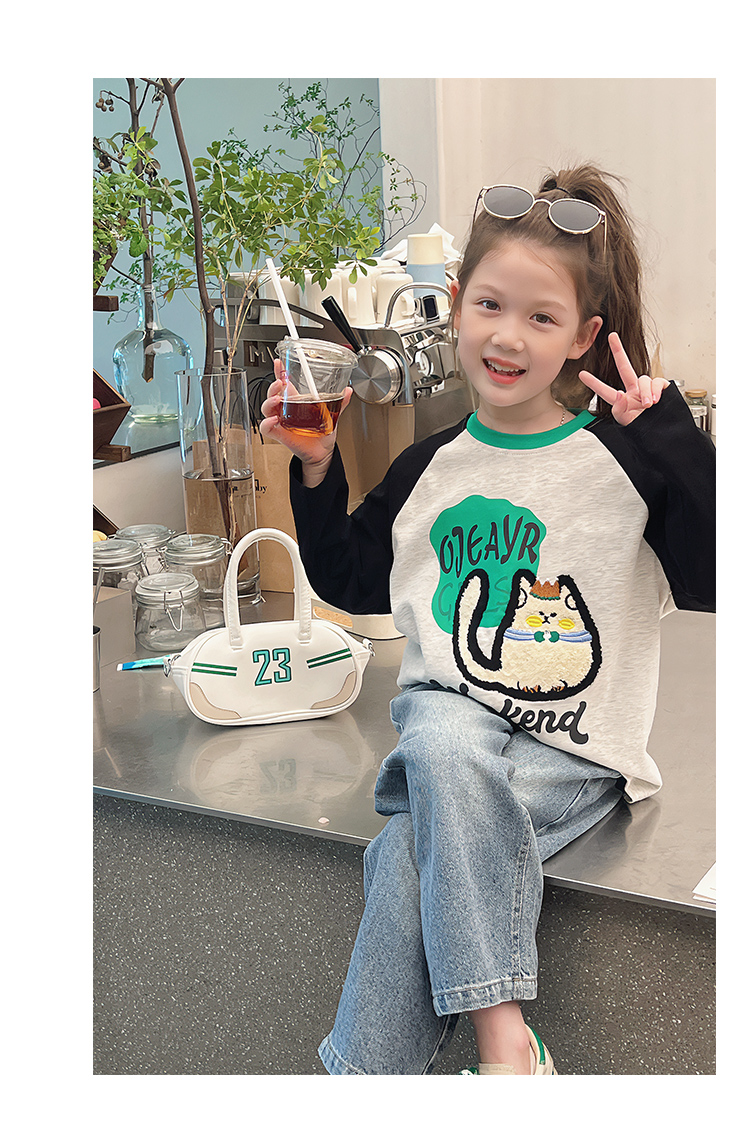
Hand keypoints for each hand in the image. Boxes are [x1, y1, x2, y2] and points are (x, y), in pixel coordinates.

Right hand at [260, 360, 352, 483]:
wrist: (322, 452)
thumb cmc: (323, 433)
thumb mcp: (332, 414)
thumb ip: (340, 403)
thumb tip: (348, 391)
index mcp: (296, 401)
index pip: (284, 383)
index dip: (280, 372)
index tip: (279, 362)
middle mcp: (286, 410)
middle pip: (272, 393)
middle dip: (273, 386)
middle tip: (280, 383)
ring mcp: (281, 421)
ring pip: (266, 408)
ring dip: (269, 401)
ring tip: (277, 399)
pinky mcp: (279, 434)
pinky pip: (266, 427)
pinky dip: (267, 423)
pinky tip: (273, 420)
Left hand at [579, 332, 668, 425]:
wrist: (661, 434)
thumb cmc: (643, 428)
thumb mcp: (628, 423)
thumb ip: (620, 411)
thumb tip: (619, 396)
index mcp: (623, 400)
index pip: (606, 391)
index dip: (594, 383)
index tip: (581, 375)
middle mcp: (634, 391)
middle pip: (625, 367)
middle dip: (619, 350)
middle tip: (612, 337)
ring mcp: (647, 388)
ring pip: (644, 379)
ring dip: (645, 392)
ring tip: (647, 404)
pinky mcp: (661, 388)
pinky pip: (658, 382)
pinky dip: (656, 390)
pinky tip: (655, 400)